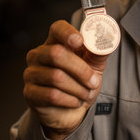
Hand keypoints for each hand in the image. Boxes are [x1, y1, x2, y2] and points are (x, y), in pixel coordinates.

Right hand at [23, 20, 108, 139]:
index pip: (57, 28)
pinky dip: (69, 100)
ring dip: (78, 88)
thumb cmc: (81, 82)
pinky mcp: (30, 93)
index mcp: (56, 42)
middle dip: (81, 70)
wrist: (71, 110)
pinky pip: (52, 95)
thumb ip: (99, 52)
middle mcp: (39, 54)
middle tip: (94, 81)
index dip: (67, 32)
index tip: (80, 41)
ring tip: (86, 93)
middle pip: (56, 53)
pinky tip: (75, 101)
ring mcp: (32, 73)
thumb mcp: (94, 65)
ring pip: (56, 77)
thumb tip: (108, 40)